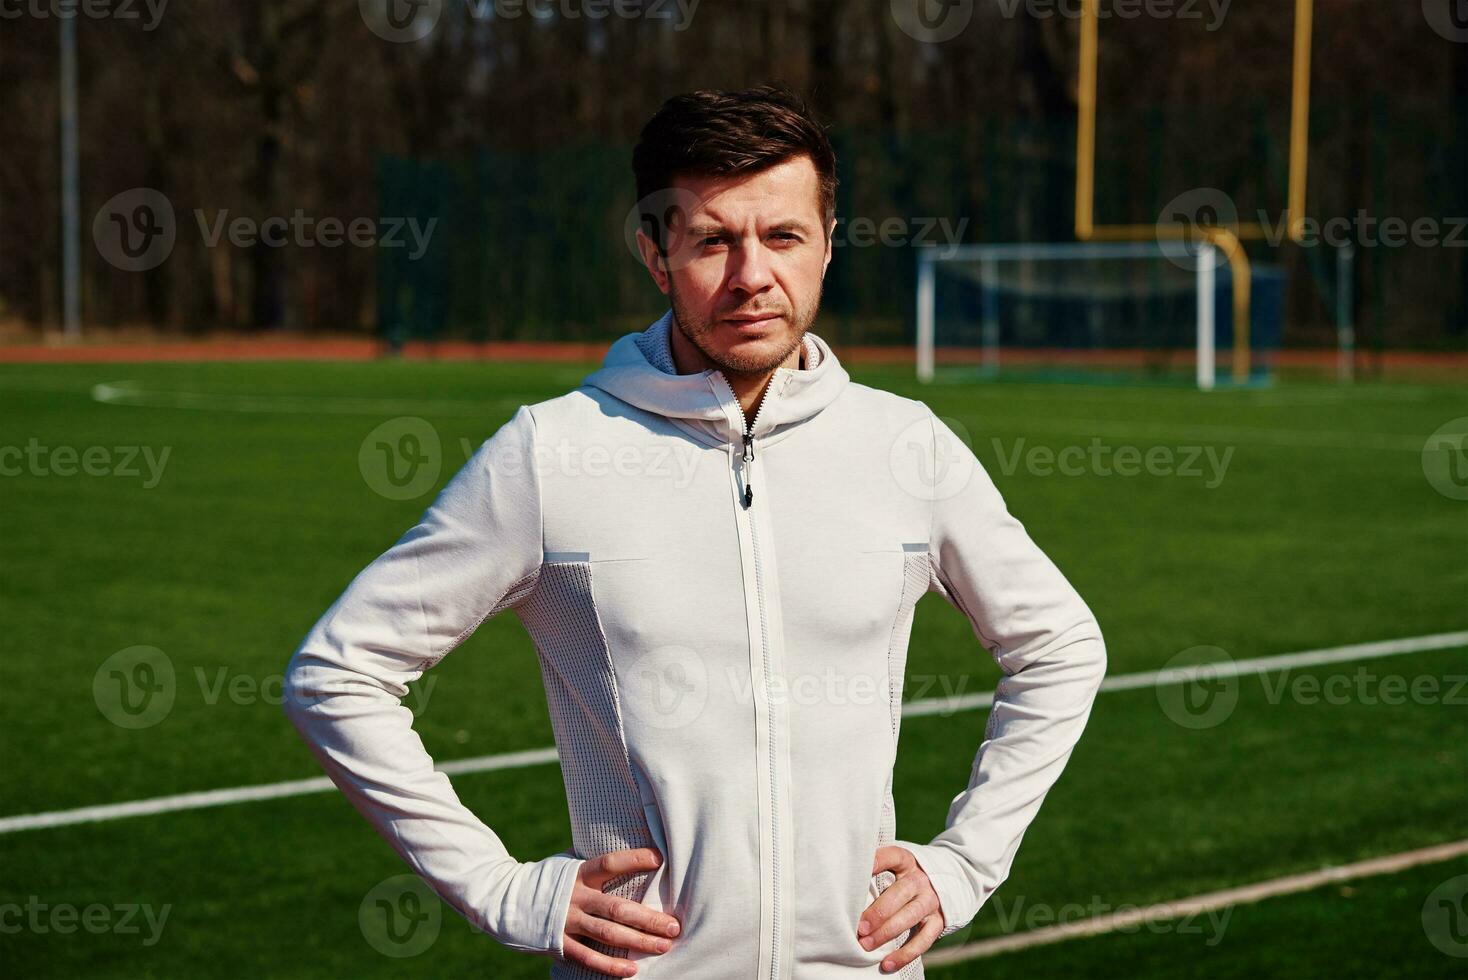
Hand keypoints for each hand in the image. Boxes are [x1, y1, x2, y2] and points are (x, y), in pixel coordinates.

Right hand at [561, 848, 680, 977]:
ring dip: (639, 942)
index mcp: (579, 873)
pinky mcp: (559, 942)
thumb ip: (592, 862)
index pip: (609, 863)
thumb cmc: (549, 881)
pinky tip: (632, 970)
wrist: (507, 900)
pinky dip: (610, 965)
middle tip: (674, 926)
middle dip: (649, 919)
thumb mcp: (568, 864)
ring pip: (608, 933)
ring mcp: (567, 921)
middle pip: (618, 908)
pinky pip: (588, 957)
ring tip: (664, 946)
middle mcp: (575, 897)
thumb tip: (626, 844)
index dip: (634, 859)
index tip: (660, 859)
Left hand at [857, 845, 944, 972]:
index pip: (893, 856)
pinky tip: (887, 963)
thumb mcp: (893, 868)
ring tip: (866, 945)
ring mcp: (930, 901)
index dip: (878, 861)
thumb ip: (874, 873)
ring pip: (910, 916)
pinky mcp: (938, 922)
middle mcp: (920, 880)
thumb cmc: (902, 879)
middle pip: (900, 893)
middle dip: (879, 911)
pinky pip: (923, 941)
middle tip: (859, 927)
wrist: (939, 886)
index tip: (861, 869)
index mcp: (907, 862)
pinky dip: (905, 954)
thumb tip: (841, 885)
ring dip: (887, 932)